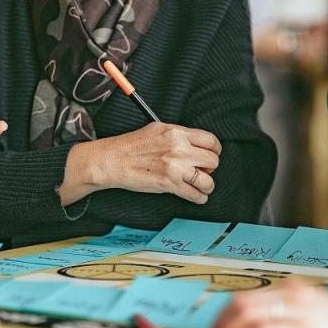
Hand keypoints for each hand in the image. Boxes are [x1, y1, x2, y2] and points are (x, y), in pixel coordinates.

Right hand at [59, 122, 221, 205]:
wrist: (113, 160)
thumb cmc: (132, 146)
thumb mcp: (157, 130)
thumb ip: (179, 136)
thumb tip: (197, 146)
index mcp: (177, 132)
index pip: (210, 141)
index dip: (214, 150)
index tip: (211, 156)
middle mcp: (179, 149)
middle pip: (212, 160)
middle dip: (210, 168)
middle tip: (203, 171)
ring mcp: (175, 167)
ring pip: (207, 181)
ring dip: (207, 186)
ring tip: (202, 186)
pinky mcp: (170, 184)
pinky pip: (195, 195)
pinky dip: (199, 198)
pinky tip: (196, 196)